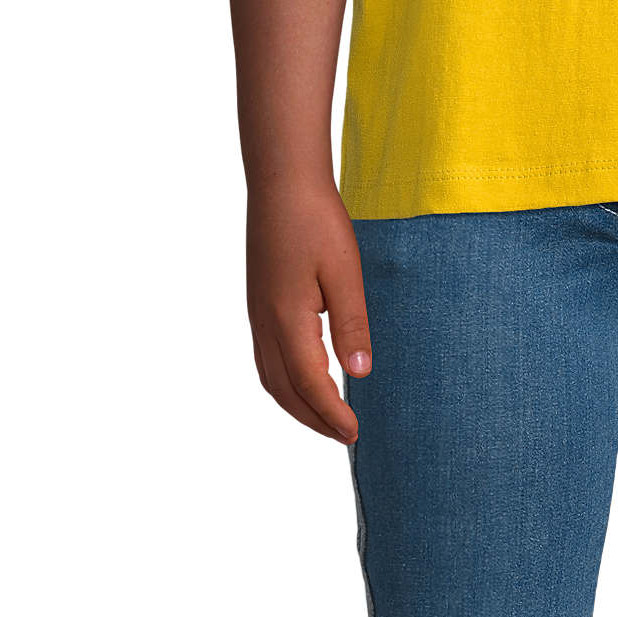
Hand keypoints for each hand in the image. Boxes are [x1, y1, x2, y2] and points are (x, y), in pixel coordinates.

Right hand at [246, 178, 374, 440]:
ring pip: (271, 378)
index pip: (310, 384)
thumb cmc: (315, 219)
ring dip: (296, 404)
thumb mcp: (344, 271)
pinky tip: (305, 377)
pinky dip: (285, 382)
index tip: (354, 434)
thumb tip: (360, 375)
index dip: (332, 414)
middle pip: (284, 391)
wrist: (281, 181)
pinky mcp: (259, 303)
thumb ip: (351, 324)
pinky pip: (267, 359)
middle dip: (313, 419)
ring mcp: (257, 314)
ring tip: (325, 417)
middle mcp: (265, 323)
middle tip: (344, 435)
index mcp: (287, 319)